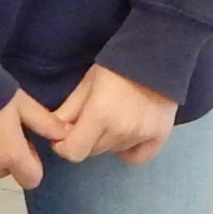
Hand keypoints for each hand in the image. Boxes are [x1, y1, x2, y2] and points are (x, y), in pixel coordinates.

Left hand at [47, 65, 178, 165]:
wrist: (156, 56)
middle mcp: (120, 132)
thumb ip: (68, 110)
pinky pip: (135, 157)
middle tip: (90, 120)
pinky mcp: (159, 137)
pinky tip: (126, 136)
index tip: (64, 136)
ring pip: (112, 151)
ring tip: (112, 118)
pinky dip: (127, 151)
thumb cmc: (116, 65)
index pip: (73, 152)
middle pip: (92, 151)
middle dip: (85, 140)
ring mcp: (141, 136)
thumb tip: (53, 133)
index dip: (63, 146)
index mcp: (99, 116)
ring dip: (106, 142)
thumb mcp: (87, 83)